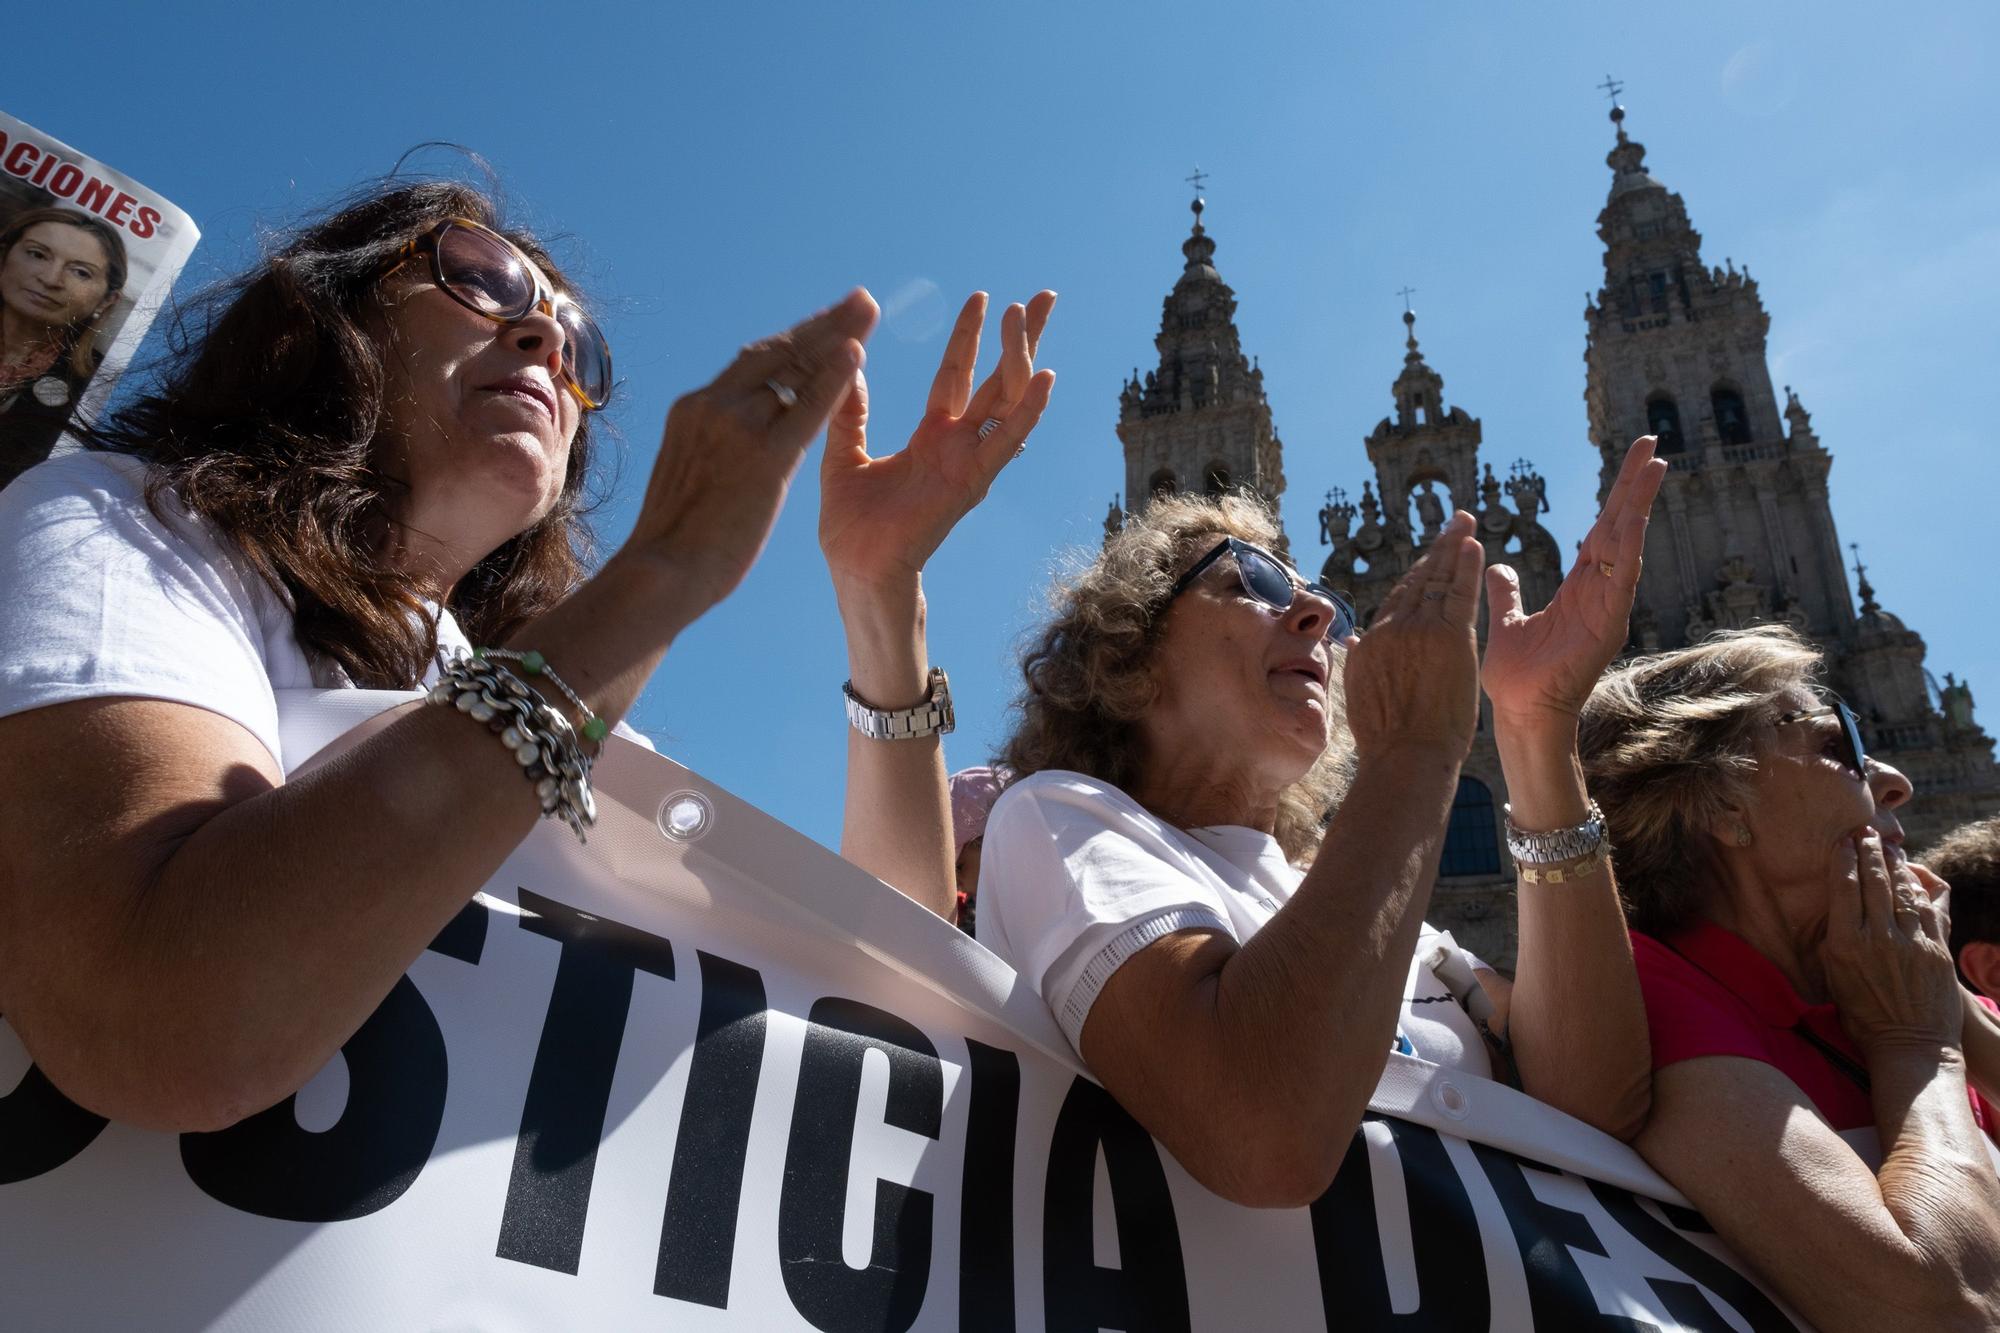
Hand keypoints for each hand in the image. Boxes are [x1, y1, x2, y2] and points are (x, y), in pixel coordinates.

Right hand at [623, 290, 879, 612]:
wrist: (660, 573)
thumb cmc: (673, 543)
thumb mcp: (687, 477)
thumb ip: (711, 448)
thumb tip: (729, 444)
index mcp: (693, 410)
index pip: (751, 364)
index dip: (793, 341)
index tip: (824, 324)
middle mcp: (711, 405)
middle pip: (776, 352)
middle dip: (823, 324)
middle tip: (861, 299)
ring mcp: (735, 427)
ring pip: (793, 373)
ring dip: (836, 341)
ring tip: (869, 313)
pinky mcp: (762, 457)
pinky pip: (805, 408)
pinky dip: (834, 378)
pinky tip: (858, 353)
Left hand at [818, 291, 1056, 590]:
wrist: (856, 567)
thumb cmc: (852, 525)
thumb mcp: (842, 453)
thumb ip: (850, 412)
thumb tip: (849, 366)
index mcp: (931, 435)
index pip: (957, 374)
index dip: (971, 336)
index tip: (987, 297)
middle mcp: (957, 443)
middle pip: (998, 379)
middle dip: (1020, 337)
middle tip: (1042, 296)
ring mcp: (969, 461)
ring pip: (1006, 399)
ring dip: (1020, 356)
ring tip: (1026, 314)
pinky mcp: (971, 481)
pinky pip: (1005, 441)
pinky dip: (1029, 410)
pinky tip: (1046, 377)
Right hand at [1342, 511, 1483, 761]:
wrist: (1406, 757)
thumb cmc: (1388, 738)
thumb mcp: (1361, 693)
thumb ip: (1359, 660)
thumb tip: (1353, 640)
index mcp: (1372, 641)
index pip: (1399, 599)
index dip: (1417, 575)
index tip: (1429, 559)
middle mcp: (1392, 628)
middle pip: (1418, 580)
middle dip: (1437, 550)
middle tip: (1453, 523)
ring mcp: (1420, 630)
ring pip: (1439, 580)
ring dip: (1453, 548)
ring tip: (1463, 523)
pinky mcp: (1449, 637)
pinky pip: (1459, 591)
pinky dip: (1466, 565)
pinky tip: (1472, 543)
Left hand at [1482, 437, 1666, 734]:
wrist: (1521, 713)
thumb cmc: (1518, 677)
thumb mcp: (1507, 623)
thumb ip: (1507, 593)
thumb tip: (1498, 565)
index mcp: (1580, 588)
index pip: (1602, 531)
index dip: (1616, 496)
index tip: (1634, 460)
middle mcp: (1600, 592)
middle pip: (1621, 527)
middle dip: (1635, 485)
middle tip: (1652, 443)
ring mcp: (1608, 607)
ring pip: (1627, 545)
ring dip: (1639, 505)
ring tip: (1655, 466)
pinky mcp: (1608, 626)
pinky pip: (1622, 579)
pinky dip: (1630, 547)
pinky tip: (1635, 517)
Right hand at [1822, 832, 1963, 1056]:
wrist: (1912, 1046)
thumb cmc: (1866, 1018)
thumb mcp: (1835, 980)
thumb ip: (1835, 944)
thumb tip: (1836, 915)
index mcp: (1846, 944)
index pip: (1844, 888)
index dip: (1844, 859)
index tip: (1843, 841)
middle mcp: (1878, 938)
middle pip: (1874, 881)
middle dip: (1870, 851)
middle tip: (1865, 831)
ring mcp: (1911, 941)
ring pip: (1902, 889)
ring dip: (1895, 863)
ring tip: (1888, 846)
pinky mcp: (1938, 948)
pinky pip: (1930, 907)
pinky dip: (1922, 887)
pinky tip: (1914, 875)